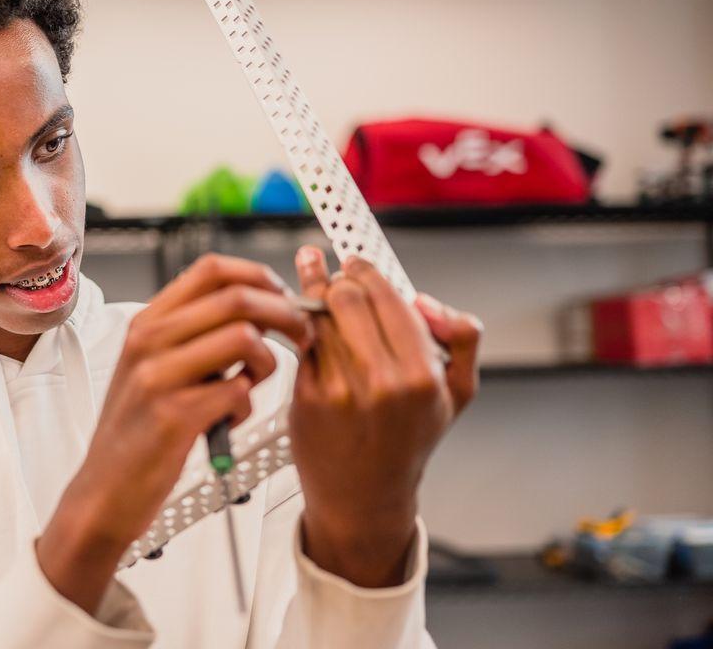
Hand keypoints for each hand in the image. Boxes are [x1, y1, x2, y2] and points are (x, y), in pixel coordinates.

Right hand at [37, 253, 313, 613]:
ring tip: (253, 383)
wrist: (106, 488)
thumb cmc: (138, 429)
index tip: (282, 297)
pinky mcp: (174, 416)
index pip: (212, 269)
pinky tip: (231, 418)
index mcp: (148, 322)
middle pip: (237, 298)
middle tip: (300, 335)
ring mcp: (159, 377)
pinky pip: (239, 391)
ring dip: (268, 362)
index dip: (259, 276)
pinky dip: (249, 405)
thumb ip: (193, 333)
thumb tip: (257, 306)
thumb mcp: (152, 365)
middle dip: (285, 315)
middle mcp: (149, 341)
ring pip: (244, 339)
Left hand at [289, 246, 480, 587]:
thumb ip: (461, 336)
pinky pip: (301, 341)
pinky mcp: (308, 396)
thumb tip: (427, 300)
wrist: (364, 496)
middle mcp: (382, 382)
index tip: (358, 262)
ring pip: (318, 315)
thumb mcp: (458, 392)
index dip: (368, 272)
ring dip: (312, 289)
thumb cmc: (408, 440)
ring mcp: (341, 389)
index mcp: (422, 376)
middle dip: (339, 277)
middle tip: (336, 271)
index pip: (389, 297)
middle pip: (348, 297)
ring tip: (310, 273)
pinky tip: (297, 308)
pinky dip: (297, 320)